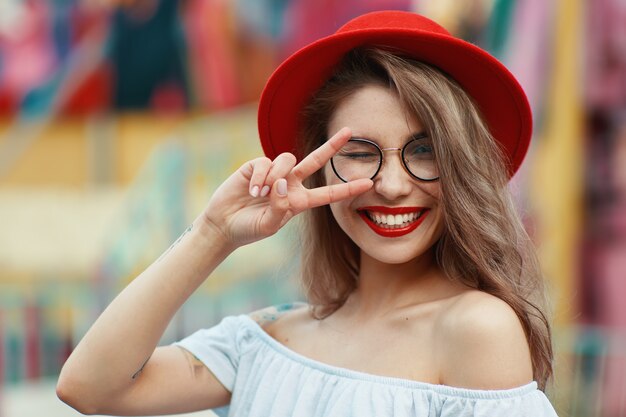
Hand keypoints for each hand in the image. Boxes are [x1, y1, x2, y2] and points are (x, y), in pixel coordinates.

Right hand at [202, 127, 372, 247]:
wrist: (223, 224)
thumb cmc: (249, 229)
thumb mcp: (269, 225)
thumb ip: (280, 207)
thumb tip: (282, 182)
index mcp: (299, 201)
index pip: (328, 193)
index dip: (347, 188)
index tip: (369, 183)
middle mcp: (290, 184)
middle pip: (316, 160)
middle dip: (332, 146)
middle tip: (349, 131)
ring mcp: (275, 173)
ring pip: (287, 160)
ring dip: (275, 176)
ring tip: (260, 194)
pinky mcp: (257, 166)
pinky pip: (266, 162)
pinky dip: (261, 176)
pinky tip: (251, 190)